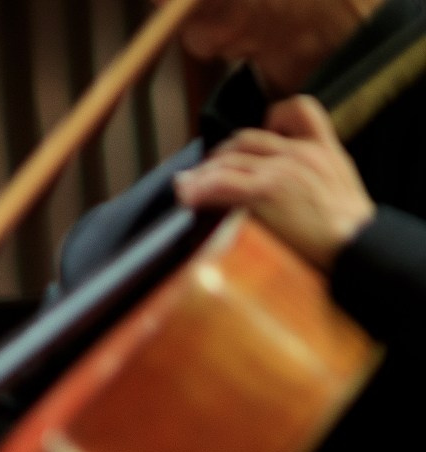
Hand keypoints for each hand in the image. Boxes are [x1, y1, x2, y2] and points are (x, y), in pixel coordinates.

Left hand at [175, 96, 373, 270]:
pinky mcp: (266, 190)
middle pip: (247, 139)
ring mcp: (282, 169)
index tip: (249, 141)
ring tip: (186, 188)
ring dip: (202, 175)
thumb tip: (284, 191)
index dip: (269, 117)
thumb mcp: (340, 190)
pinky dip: (199, 189)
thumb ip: (314, 178)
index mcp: (324, 149)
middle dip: (221, 155)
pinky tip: (187, 198)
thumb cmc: (348, 233)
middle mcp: (301, 152)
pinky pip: (222, 183)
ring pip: (229, 160)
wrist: (359, 247)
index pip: (298, 109)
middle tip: (203, 174)